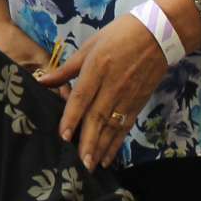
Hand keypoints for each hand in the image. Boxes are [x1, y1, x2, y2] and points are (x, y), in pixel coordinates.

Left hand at [37, 13, 168, 169]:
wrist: (157, 35)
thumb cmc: (118, 35)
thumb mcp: (90, 45)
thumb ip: (67, 68)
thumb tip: (43, 81)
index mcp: (97, 68)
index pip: (82, 97)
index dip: (72, 117)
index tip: (63, 136)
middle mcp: (112, 86)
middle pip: (97, 117)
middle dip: (88, 141)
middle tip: (78, 163)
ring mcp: (127, 96)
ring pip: (112, 126)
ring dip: (101, 147)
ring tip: (90, 166)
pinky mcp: (138, 103)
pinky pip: (125, 127)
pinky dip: (116, 143)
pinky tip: (107, 157)